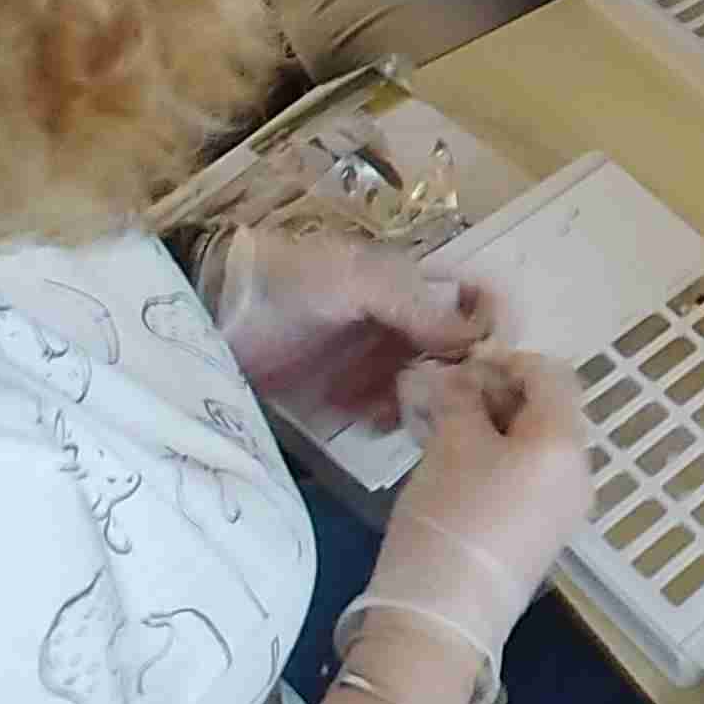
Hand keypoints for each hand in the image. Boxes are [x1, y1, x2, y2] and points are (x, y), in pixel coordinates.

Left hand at [195, 228, 486, 424]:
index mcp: (410, 286)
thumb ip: (417, 307)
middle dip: (454, 382)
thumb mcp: (358, 280)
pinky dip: (384, 421)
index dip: (486, 333)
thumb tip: (478, 339)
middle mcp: (400, 324)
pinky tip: (369, 423)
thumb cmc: (293, 281)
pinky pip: (382, 413)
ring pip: (422, 390)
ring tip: (398, 413)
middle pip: (452, 358)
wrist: (217, 310)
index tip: (486, 365)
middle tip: (442, 403)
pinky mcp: (344, 395)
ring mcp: (372, 362)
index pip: (471, 308)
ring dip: (419, 404)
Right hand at [365, 347, 593, 679]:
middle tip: (444, 399)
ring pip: (534, 446)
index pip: (551, 375)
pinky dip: (497, 460)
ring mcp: (565, 508)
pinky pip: (529, 479)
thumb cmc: (450, 517)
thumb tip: (463, 377)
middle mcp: (580, 473)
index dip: (505, 362)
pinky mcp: (544, 535)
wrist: (443, 617)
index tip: (457, 370)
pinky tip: (454, 466)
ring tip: (440, 430)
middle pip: (547, 410)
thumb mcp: (450, 444)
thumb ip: (462, 398)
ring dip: (491, 427)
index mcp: (566, 443)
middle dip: (496, 395)